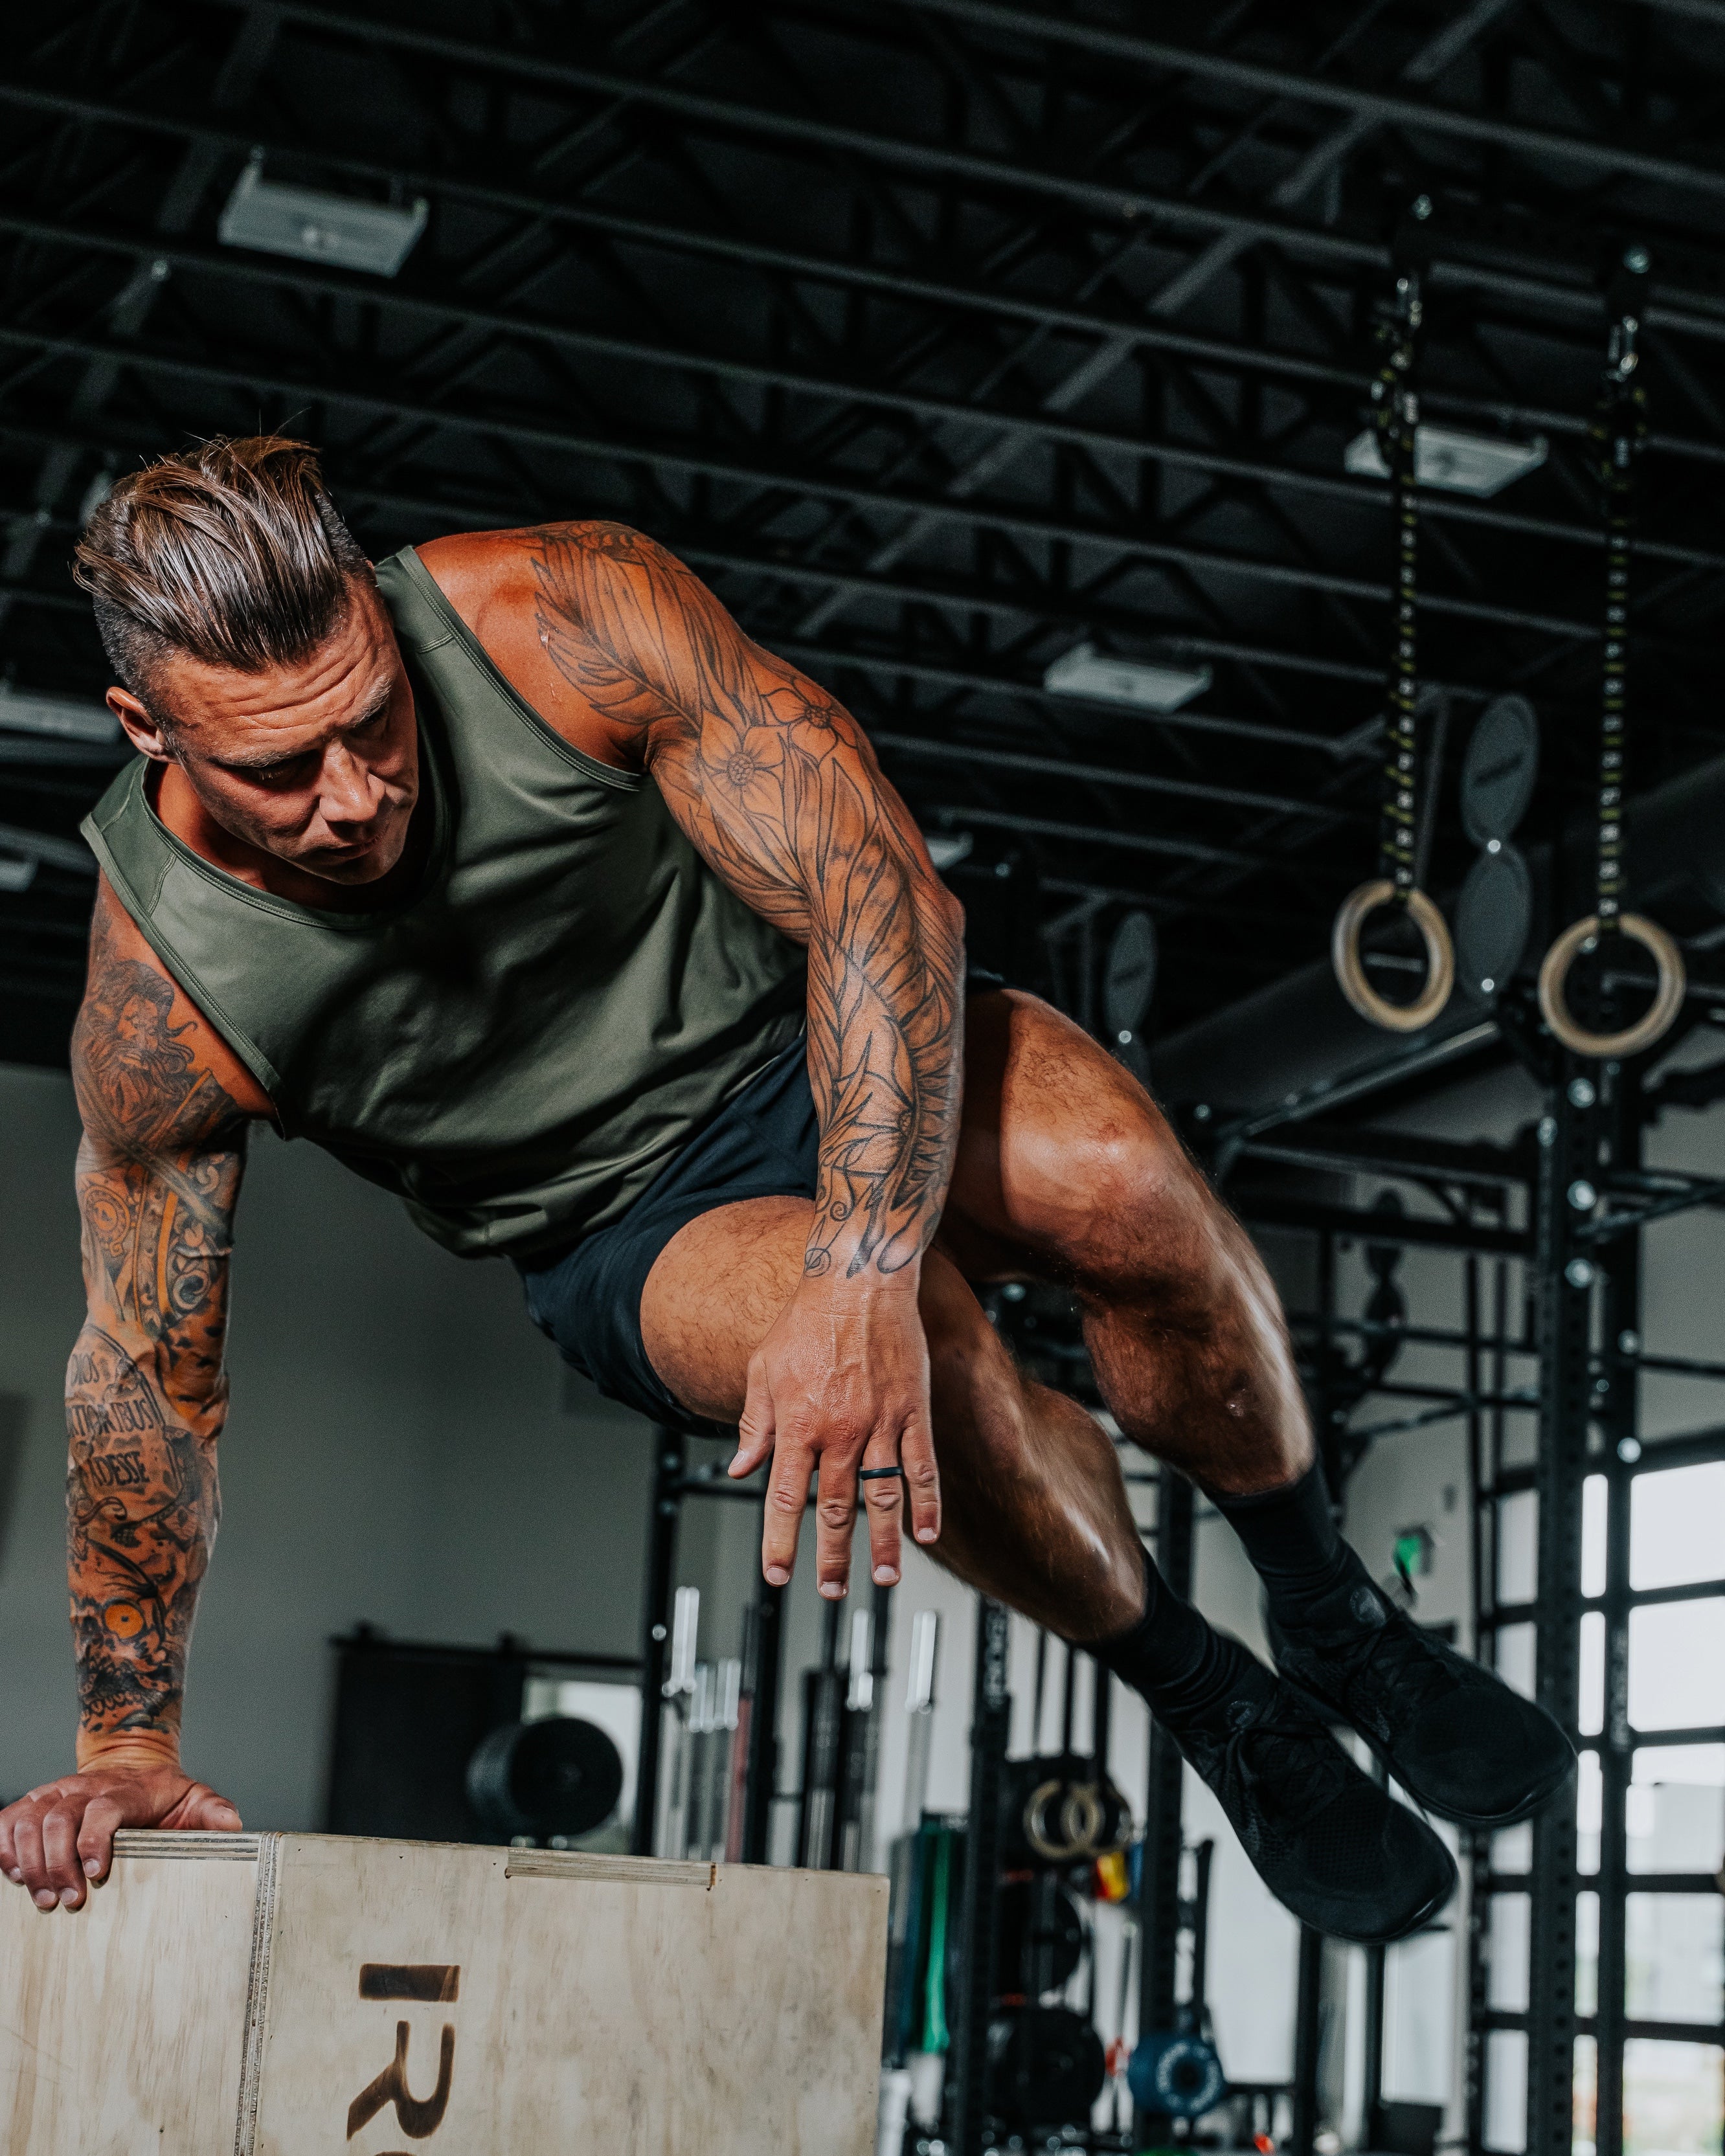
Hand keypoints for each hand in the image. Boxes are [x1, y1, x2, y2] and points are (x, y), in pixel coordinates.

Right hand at [0, 1736, 240, 1911]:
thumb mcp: (194, 1798)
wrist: (130, 1765)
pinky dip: (1, 1846)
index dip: (95, 1840)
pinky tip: (11, 1875)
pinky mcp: (34, 1803)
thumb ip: (213, 1811)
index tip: (95, 1875)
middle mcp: (84, 1787)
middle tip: (67, 1902)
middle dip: (59, 1864)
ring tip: (41, 1899)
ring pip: (29, 1820)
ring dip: (30, 1862)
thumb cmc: (161, 1794)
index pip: (104, 1808)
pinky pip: (6, 1820)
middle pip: (59, 1819)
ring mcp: (55, 1793)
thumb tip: (234, 1827)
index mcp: (125, 1789)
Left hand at [729, 1273, 940, 1596]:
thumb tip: (739, 1468)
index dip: (780, 1541)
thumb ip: (753, 1425)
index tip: (778, 1573)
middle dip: (832, 1557)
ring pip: (882, 1498)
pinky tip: (927, 1532)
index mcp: (797, 1424)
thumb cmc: (806, 1320)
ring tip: (882, 1579)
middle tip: (832, 1590)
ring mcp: (880, 1424)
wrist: (858, 1281)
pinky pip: (922, 1466)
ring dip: (883, 1544)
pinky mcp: (913, 1412)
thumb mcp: (762, 1370)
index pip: (785, 1498)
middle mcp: (839, 1431)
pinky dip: (926, 1502)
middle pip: (835, 1510)